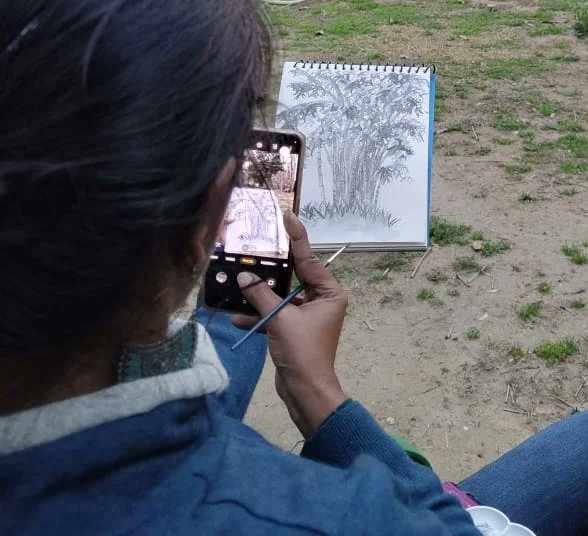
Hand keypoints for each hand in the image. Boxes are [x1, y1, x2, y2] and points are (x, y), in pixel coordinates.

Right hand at [234, 211, 347, 436]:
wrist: (305, 392)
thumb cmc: (302, 352)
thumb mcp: (280, 320)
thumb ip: (262, 296)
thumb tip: (244, 277)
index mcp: (329, 293)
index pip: (309, 260)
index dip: (297, 237)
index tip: (288, 216)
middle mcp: (322, 300)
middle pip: (294, 277)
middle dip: (272, 270)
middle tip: (256, 248)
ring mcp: (309, 316)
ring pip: (282, 298)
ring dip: (260, 296)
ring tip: (237, 284)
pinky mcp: (295, 331)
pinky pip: (276, 316)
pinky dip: (259, 315)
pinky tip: (237, 315)